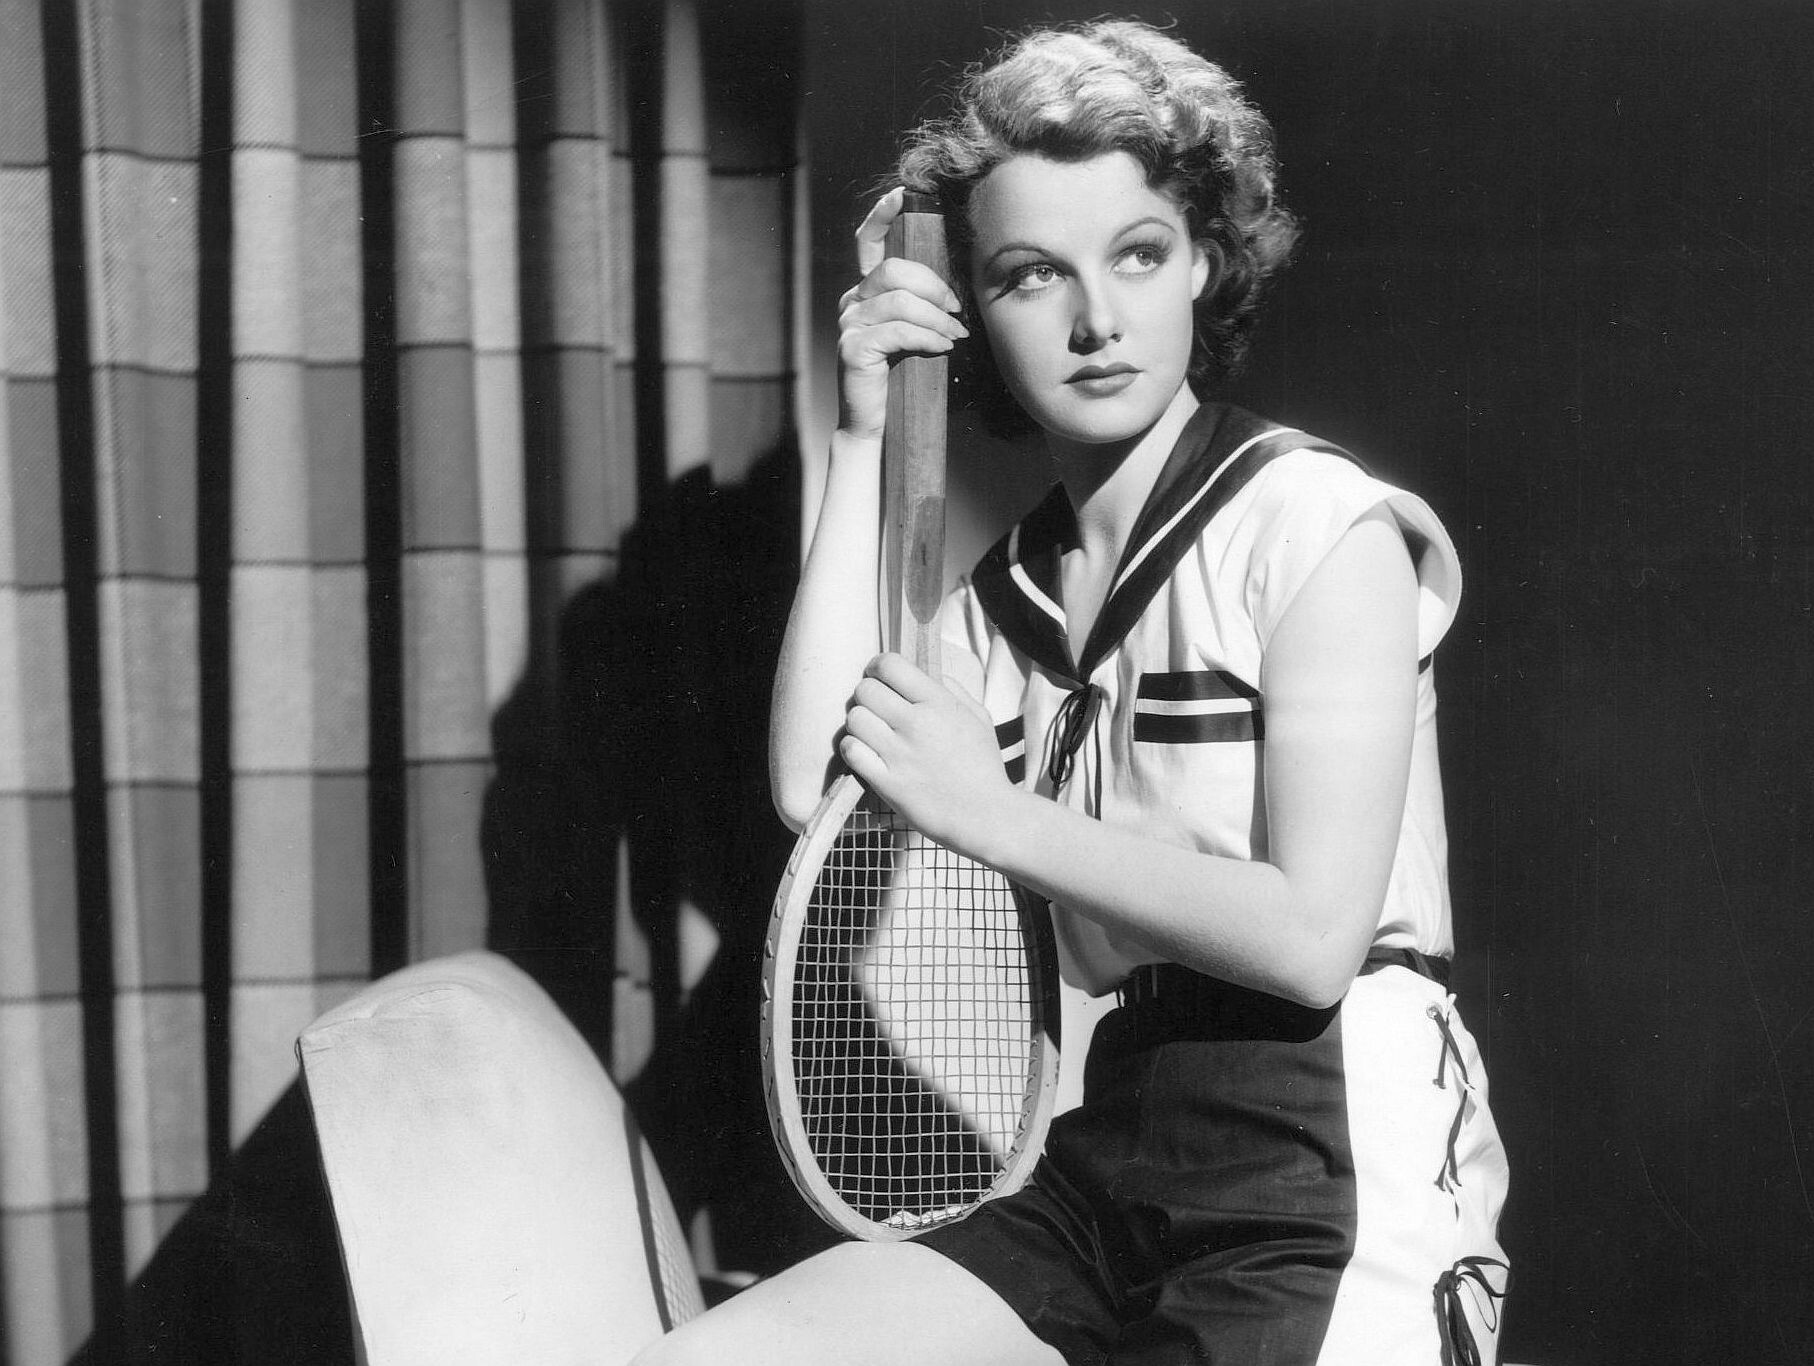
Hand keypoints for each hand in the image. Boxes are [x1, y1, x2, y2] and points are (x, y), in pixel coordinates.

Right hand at [837, 188, 968, 440]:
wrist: (876, 424)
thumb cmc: (902, 376)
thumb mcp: (915, 333)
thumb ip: (925, 305)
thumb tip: (960, 289)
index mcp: (866, 291)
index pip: (868, 242)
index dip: (882, 215)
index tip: (902, 196)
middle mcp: (852, 301)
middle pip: (894, 270)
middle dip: (934, 286)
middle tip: (957, 309)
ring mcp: (849, 324)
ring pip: (900, 300)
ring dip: (937, 317)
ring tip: (955, 335)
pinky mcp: (853, 349)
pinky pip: (897, 330)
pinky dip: (927, 337)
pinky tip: (943, 348)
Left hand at [838, 653, 1012, 853]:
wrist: (985, 815)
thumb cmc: (983, 767)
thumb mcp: (979, 718)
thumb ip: (953, 690)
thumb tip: (927, 673)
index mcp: (939, 703)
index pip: (890, 665)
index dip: (877, 667)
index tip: (878, 676)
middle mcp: (916, 723)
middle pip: (865, 689)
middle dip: (867, 696)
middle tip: (877, 709)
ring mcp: (899, 753)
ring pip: (855, 718)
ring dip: (859, 723)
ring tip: (872, 733)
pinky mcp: (886, 781)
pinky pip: (851, 750)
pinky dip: (852, 748)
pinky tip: (865, 753)